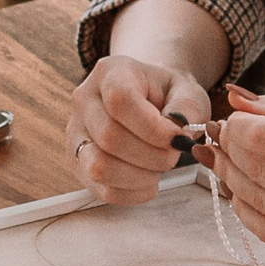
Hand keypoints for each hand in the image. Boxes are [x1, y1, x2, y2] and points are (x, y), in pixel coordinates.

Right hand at [68, 56, 211, 204]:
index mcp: (110, 73)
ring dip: (139, 176)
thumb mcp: (187, 90)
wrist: (151, 101)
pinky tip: (149, 180)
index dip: (152, 128)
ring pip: (99, 167)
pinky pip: (101, 190)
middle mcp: (84, 101)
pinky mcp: (79, 164)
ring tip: (160, 167)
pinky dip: (132, 193)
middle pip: (110, 137)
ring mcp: (76, 134)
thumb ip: (188, 107)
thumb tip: (178, 132)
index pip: (120, 101)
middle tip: (174, 154)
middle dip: (152, 155)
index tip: (178, 138)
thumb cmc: (168, 95)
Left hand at [206, 86, 264, 262]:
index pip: (263, 139)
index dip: (237, 128)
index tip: (233, 119)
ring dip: (233, 179)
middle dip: (230, 151)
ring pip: (256, 202)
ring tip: (228, 161)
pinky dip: (248, 212)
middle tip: (223, 137)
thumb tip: (238, 99)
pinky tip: (244, 193)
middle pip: (255, 170)